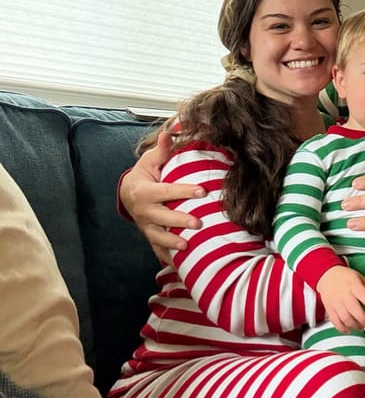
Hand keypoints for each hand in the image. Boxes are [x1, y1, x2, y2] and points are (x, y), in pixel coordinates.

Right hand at [120, 131, 205, 261]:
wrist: (128, 193)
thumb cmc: (146, 174)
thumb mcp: (152, 160)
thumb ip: (163, 149)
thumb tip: (171, 131)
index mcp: (144, 191)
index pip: (166, 191)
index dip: (184, 191)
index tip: (203, 191)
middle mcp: (143, 211)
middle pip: (161, 217)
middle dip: (179, 221)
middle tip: (198, 223)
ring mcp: (146, 226)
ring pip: (157, 237)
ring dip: (171, 243)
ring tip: (187, 246)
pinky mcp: (150, 236)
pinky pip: (157, 250)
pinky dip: (166, 259)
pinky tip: (179, 266)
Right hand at [316, 265, 364, 332]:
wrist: (327, 276)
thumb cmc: (345, 277)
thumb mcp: (359, 277)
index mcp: (353, 284)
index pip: (361, 293)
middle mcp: (343, 294)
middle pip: (352, 308)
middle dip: (362, 318)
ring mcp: (335, 302)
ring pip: (344, 317)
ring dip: (354, 325)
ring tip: (361, 327)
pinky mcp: (330, 309)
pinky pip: (335, 321)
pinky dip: (342, 328)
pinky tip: (349, 330)